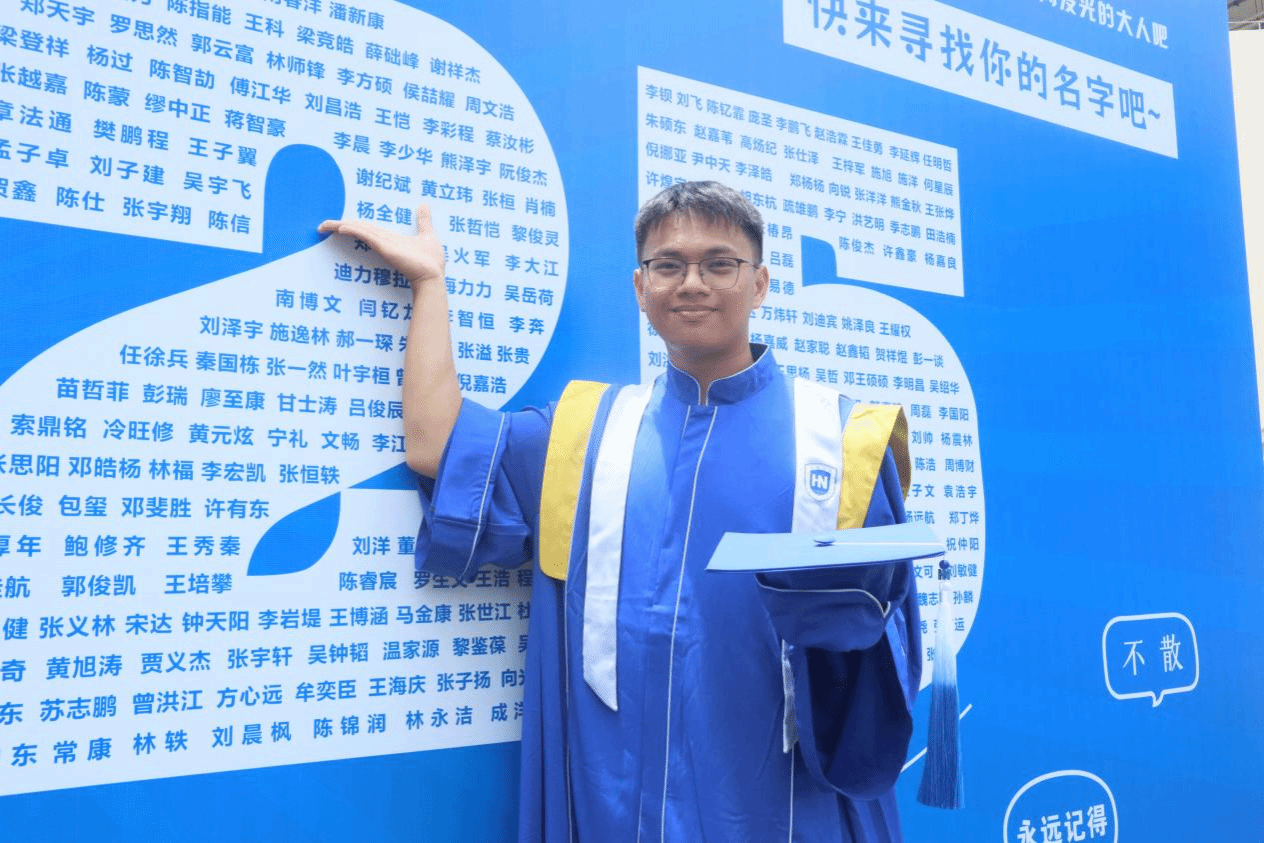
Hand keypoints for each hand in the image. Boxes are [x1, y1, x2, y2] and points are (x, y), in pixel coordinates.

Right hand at [317, 203, 445, 288]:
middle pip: (358, 229)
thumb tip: (423, 204)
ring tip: (325, 225)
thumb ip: (423, 220)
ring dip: (342, 227)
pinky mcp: (386, 248)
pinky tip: (343, 227)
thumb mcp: (427, 235)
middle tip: (323, 225)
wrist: (433, 276)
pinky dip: (355, 231)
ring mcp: (383, 245)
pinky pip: (367, 236)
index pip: (367, 228)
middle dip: (340, 226)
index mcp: (390, 238)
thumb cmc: (431, 261)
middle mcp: (383, 241)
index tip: (339, 223)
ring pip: (359, 231)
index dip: (352, 224)